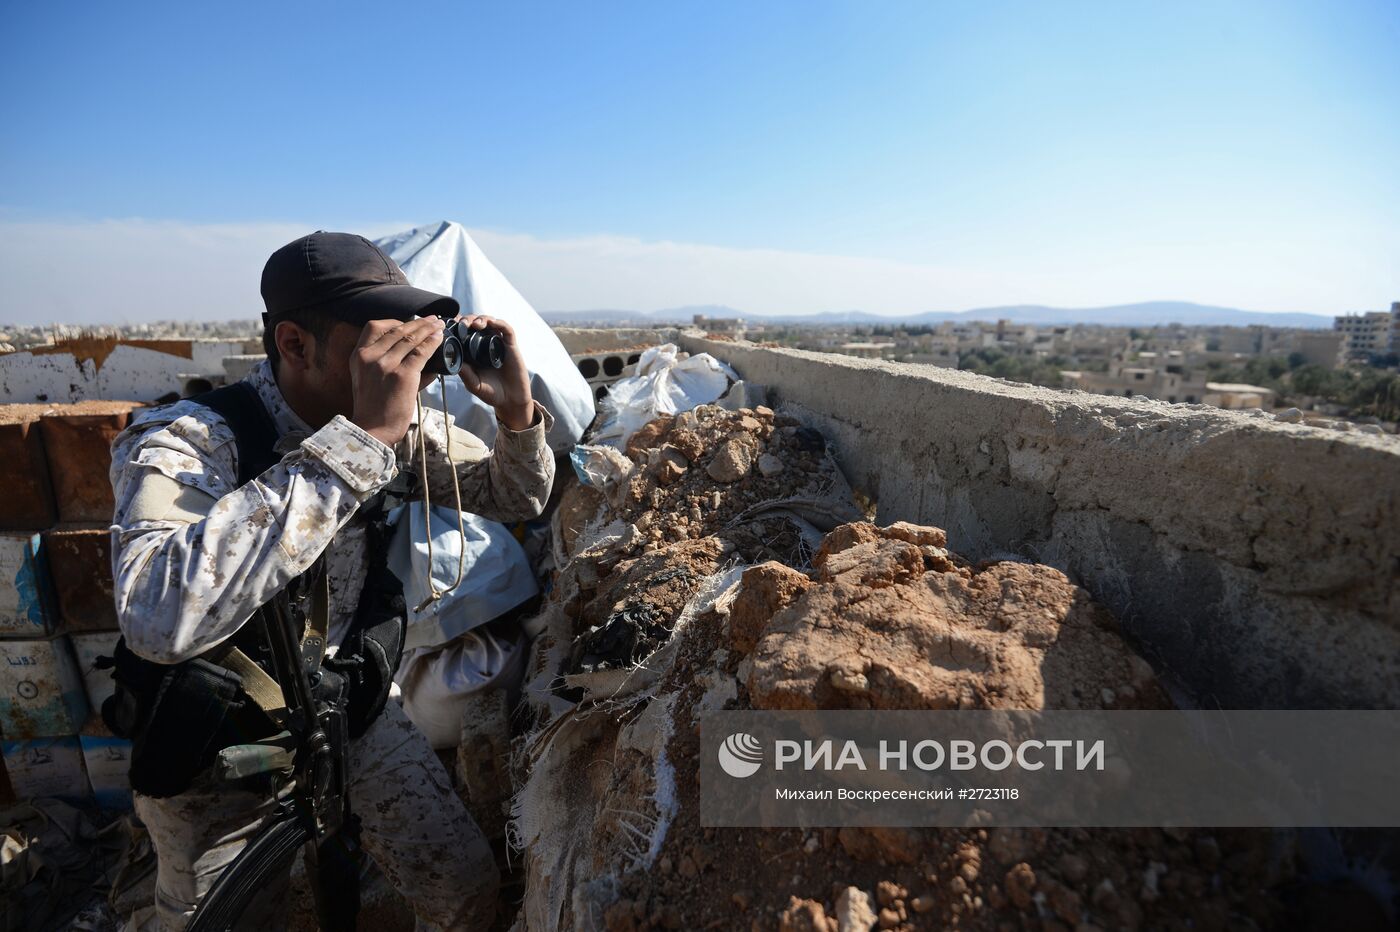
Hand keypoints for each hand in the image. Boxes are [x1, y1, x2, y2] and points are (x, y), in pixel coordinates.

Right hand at [349, 317, 444, 446]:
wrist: (372, 429)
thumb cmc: (374, 406)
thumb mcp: (367, 377)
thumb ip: (382, 360)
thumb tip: (410, 347)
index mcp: (359, 355)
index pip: (374, 326)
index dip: (395, 321)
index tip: (409, 323)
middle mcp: (370, 356)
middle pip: (396, 329)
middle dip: (418, 323)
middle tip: (432, 319)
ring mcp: (386, 365)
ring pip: (411, 338)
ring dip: (428, 329)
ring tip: (439, 325)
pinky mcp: (403, 375)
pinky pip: (421, 352)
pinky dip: (432, 343)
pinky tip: (440, 338)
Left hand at [456, 315, 535, 430]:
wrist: (511, 400)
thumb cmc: (491, 393)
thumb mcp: (473, 384)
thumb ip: (465, 373)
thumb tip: (452, 358)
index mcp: (473, 352)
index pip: (464, 333)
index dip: (458, 326)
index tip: (451, 324)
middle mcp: (485, 345)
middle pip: (476, 324)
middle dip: (468, 320)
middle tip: (463, 323)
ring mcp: (498, 344)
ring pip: (490, 323)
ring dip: (482, 319)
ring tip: (475, 324)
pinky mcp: (511, 346)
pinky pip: (506, 330)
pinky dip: (499, 323)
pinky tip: (492, 323)